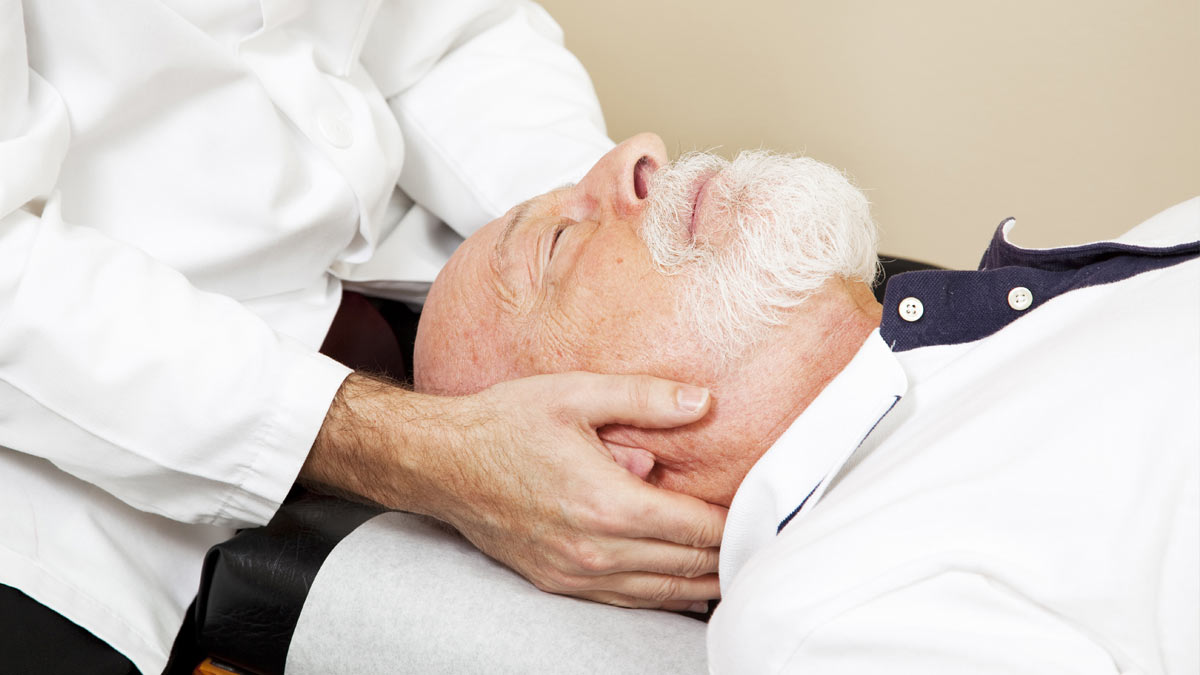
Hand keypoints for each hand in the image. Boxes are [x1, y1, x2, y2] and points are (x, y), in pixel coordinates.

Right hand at [304, 371, 725, 610]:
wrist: (442, 463)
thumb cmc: (505, 424)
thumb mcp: (576, 394)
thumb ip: (646, 398)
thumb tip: (703, 402)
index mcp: (607, 504)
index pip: (697, 529)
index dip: (737, 523)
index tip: (762, 512)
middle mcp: (595, 550)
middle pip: (686, 566)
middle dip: (729, 556)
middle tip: (762, 542)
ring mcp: (575, 574)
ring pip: (661, 592)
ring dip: (702, 583)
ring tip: (736, 570)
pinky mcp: (559, 582)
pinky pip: (626, 601)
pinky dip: (663, 596)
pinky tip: (682, 587)